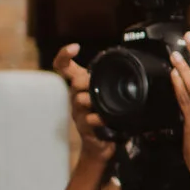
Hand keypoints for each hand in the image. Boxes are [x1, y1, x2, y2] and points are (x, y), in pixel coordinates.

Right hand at [53, 43, 113, 159]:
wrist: (102, 142)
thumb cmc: (105, 114)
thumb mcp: (107, 93)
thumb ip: (110, 79)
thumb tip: (125, 59)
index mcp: (81, 85)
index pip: (64, 67)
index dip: (64, 55)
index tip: (74, 47)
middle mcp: (76, 97)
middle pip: (75, 82)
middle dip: (86, 80)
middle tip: (98, 82)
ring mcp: (78, 112)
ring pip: (80, 100)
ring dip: (93, 99)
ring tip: (103, 103)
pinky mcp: (83, 127)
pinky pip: (89, 120)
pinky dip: (99, 118)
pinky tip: (106, 119)